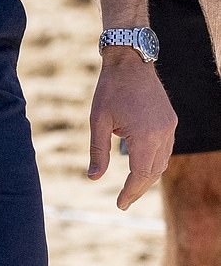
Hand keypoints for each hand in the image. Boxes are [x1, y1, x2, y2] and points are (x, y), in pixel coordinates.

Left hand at [87, 52, 175, 208]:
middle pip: (153, 172)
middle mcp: (162, 133)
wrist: (130, 60)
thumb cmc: (110, 88)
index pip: (140, 175)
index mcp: (144, 136)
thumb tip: (93, 178)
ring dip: (148, 176)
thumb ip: (98, 151)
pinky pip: (166, 148)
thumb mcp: (98, 120)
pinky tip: (143, 163)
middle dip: (138, 188)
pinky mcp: (171, 120)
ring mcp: (169, 127)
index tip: (119, 204)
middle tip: (123, 200)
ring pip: (162, 162)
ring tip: (131, 186)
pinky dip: (155, 160)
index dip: (130, 192)